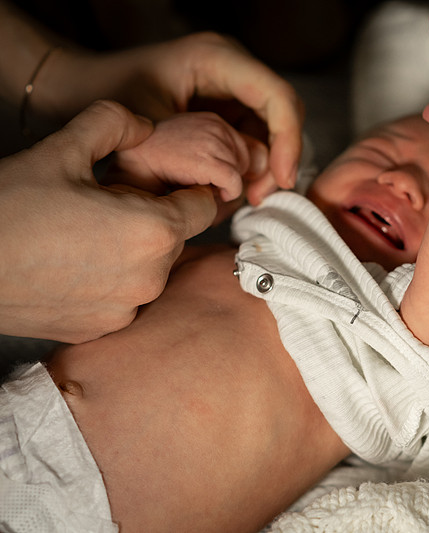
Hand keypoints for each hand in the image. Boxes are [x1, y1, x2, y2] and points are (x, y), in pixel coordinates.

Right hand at [0, 100, 216, 342]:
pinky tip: (72, 265)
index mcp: (156, 230)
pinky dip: (110, 280)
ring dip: (133, 251)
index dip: (186, 187)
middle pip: (175, 237)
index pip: (204, 205)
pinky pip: (124, 297)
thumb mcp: (60, 149)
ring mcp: (127, 309)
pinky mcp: (101, 330)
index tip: (159, 182)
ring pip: (151, 268)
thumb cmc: (8, 207)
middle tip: (105, 204)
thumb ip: (113, 124)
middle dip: (153, 217)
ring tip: (83, 234)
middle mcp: (152, 277)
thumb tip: (147, 126)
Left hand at [36, 33, 301, 204]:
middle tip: (260, 198)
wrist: (78, 85)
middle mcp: (234, 68)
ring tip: (249, 197)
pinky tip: (240, 188)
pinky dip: (253, 164)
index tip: (282, 181)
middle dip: (279, 159)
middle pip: (283, 114)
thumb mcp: (147, 122)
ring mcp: (232, 86)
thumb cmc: (105, 93)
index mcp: (218, 59)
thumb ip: (191, 153)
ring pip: (274, 129)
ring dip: (268, 166)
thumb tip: (235, 191)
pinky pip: (255, 136)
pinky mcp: (227, 106)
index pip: (278, 98)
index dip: (288, 141)